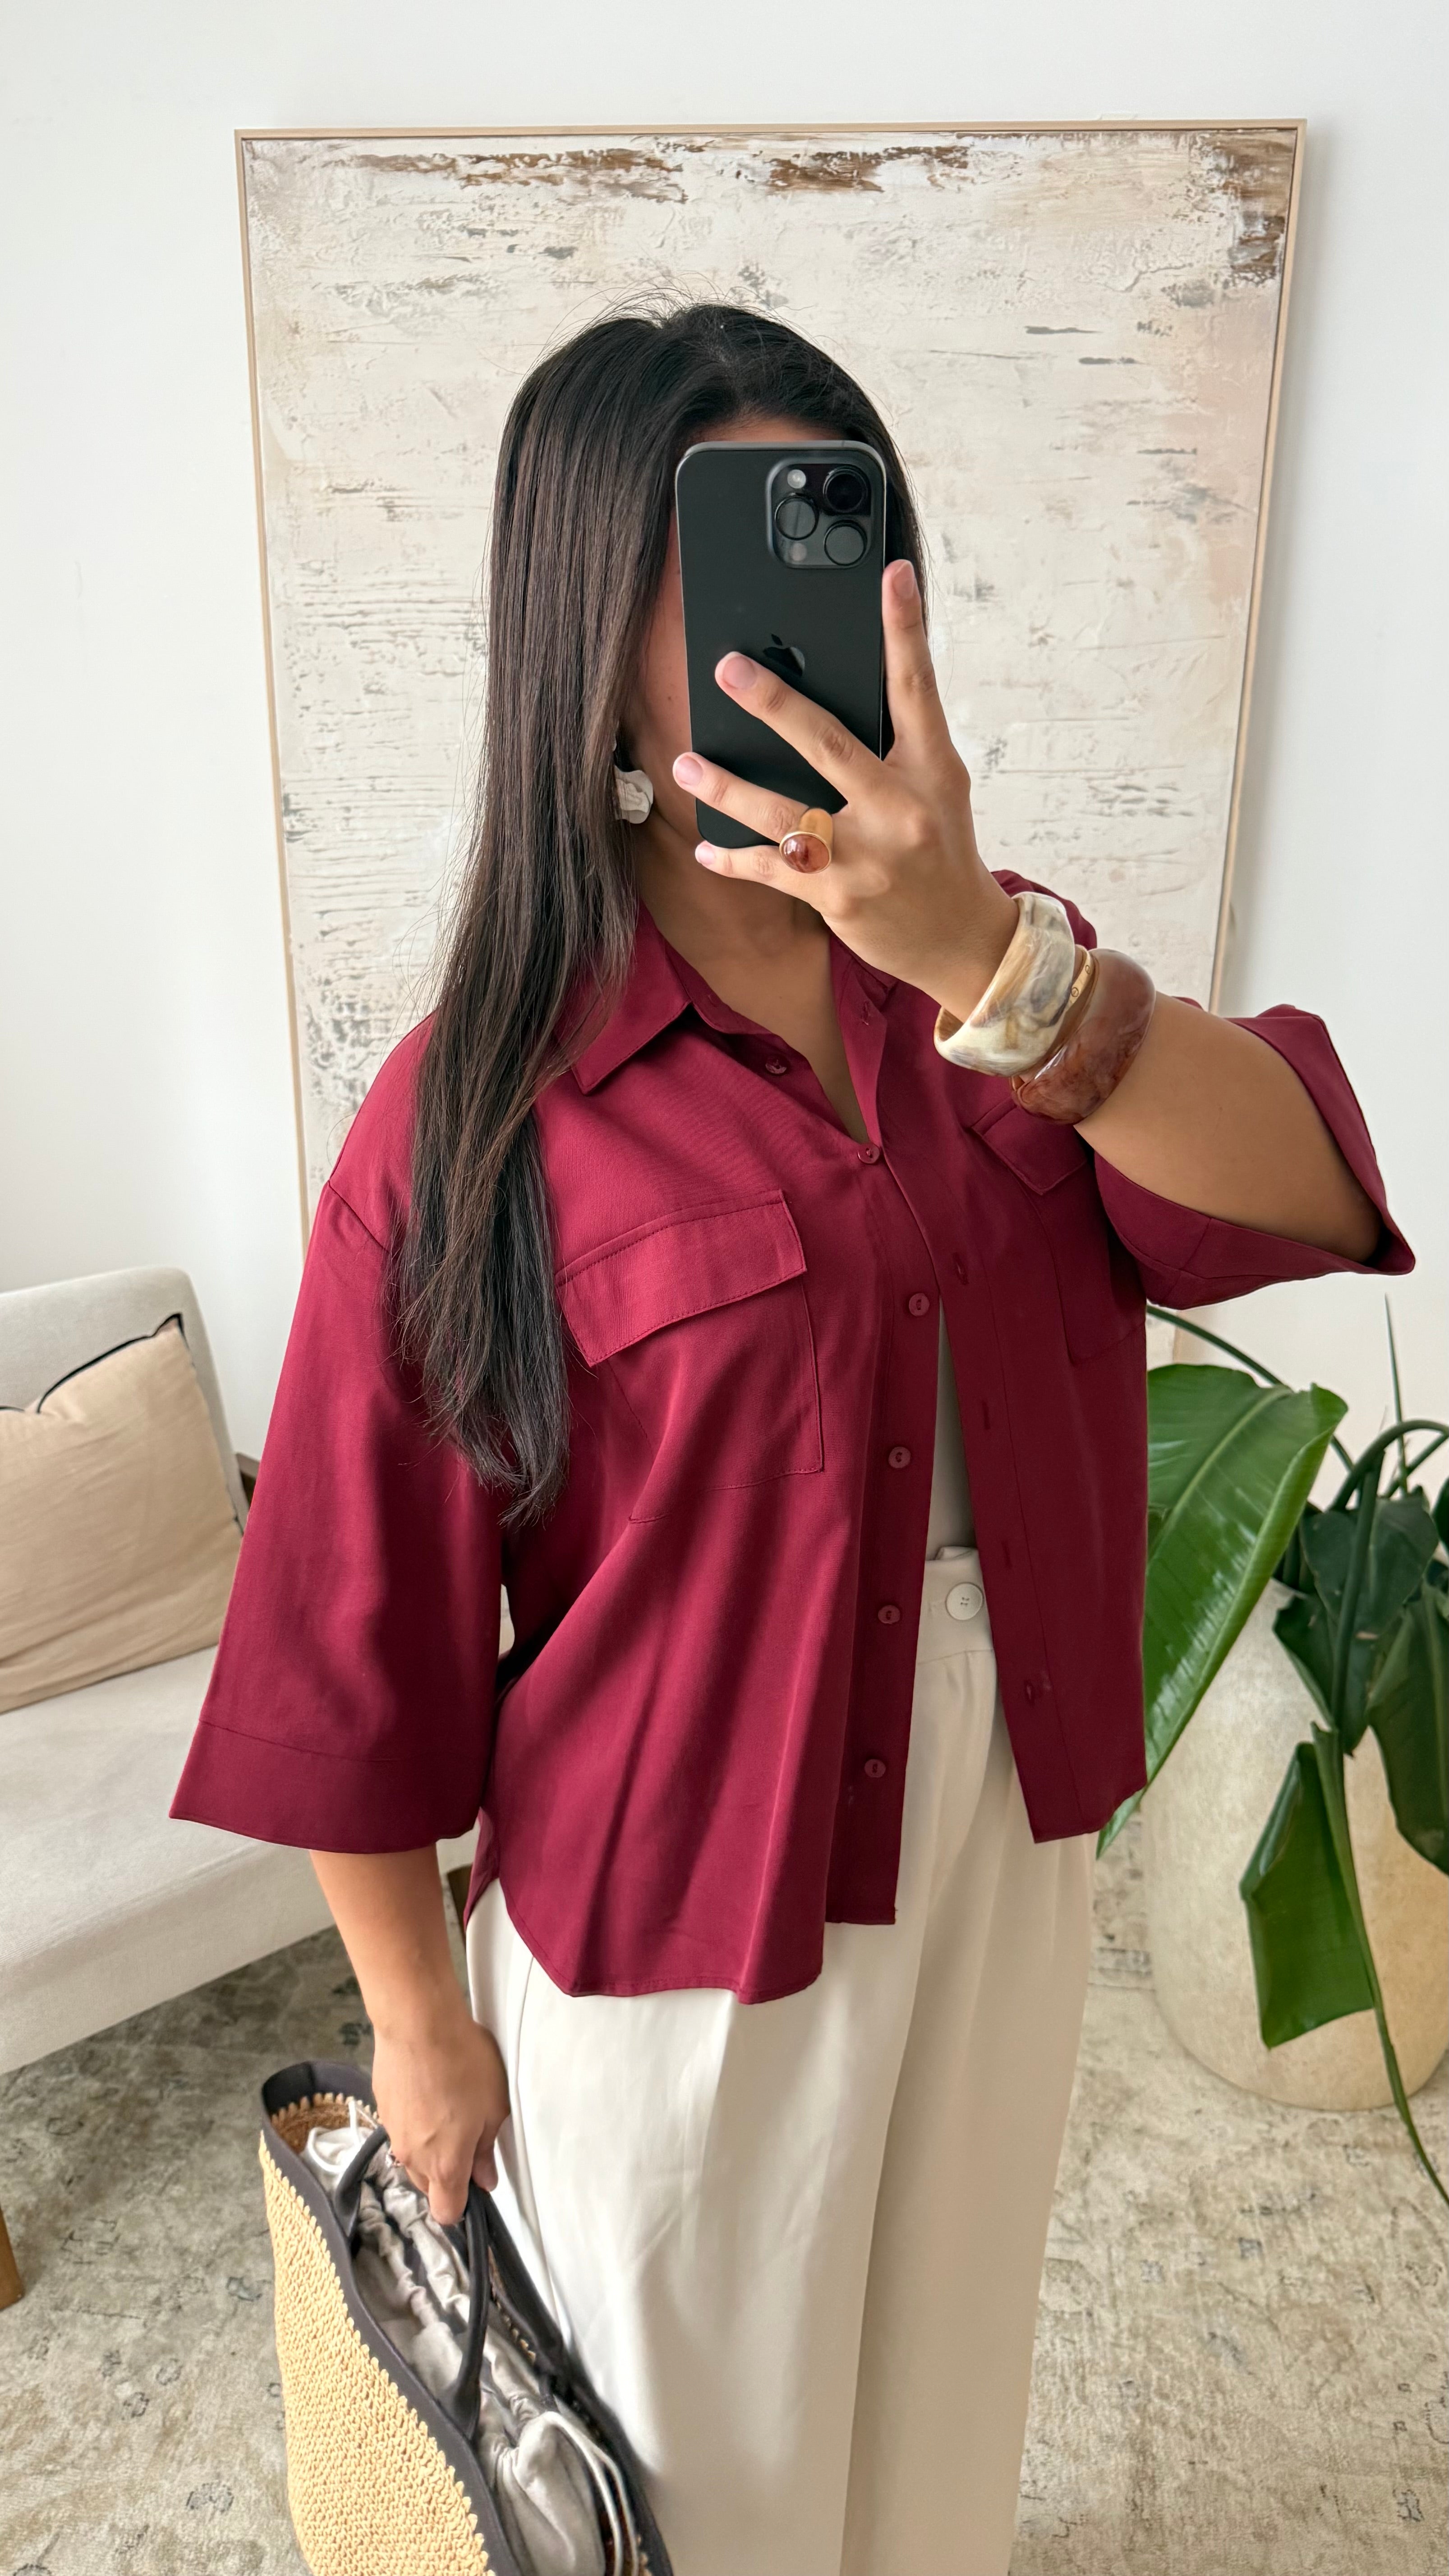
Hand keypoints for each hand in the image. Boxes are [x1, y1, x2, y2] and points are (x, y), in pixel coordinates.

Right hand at [369, 1999, 509, 2226]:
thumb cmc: (463, 2064)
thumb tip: (485, 2178)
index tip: (475, 2179)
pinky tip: (426, 2089)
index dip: (462, 2203)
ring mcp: (393, 2132)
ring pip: (412, 2157)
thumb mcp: (493, 2107)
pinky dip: (413, 2119)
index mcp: (445, 2165)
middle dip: (446, 2172)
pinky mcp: (381, 2108)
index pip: (447, 2212)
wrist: (418, 2024)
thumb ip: (486, 2150)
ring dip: (428, 2145)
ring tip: (445, 2106)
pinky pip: (400, 2128)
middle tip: (465, 2134)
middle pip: (428, 2185)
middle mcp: (413, 2157)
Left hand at [671, 557, 1017, 1023]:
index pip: (917, 687)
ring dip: (727, 788)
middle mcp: (900, 809)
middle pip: (830, 744)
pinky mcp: (838, 897)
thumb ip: (894, 745)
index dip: (905, 627)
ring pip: (782, 813)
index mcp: (931, 769)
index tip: (892, 573)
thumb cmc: (940, 851)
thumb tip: (834, 693)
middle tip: (729, 669)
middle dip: (774, 704)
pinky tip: (706, 846)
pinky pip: (772, 870)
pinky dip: (733, 858)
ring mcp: (867, 857)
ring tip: (685, 764)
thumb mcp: (936, 788)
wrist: (961, 941)